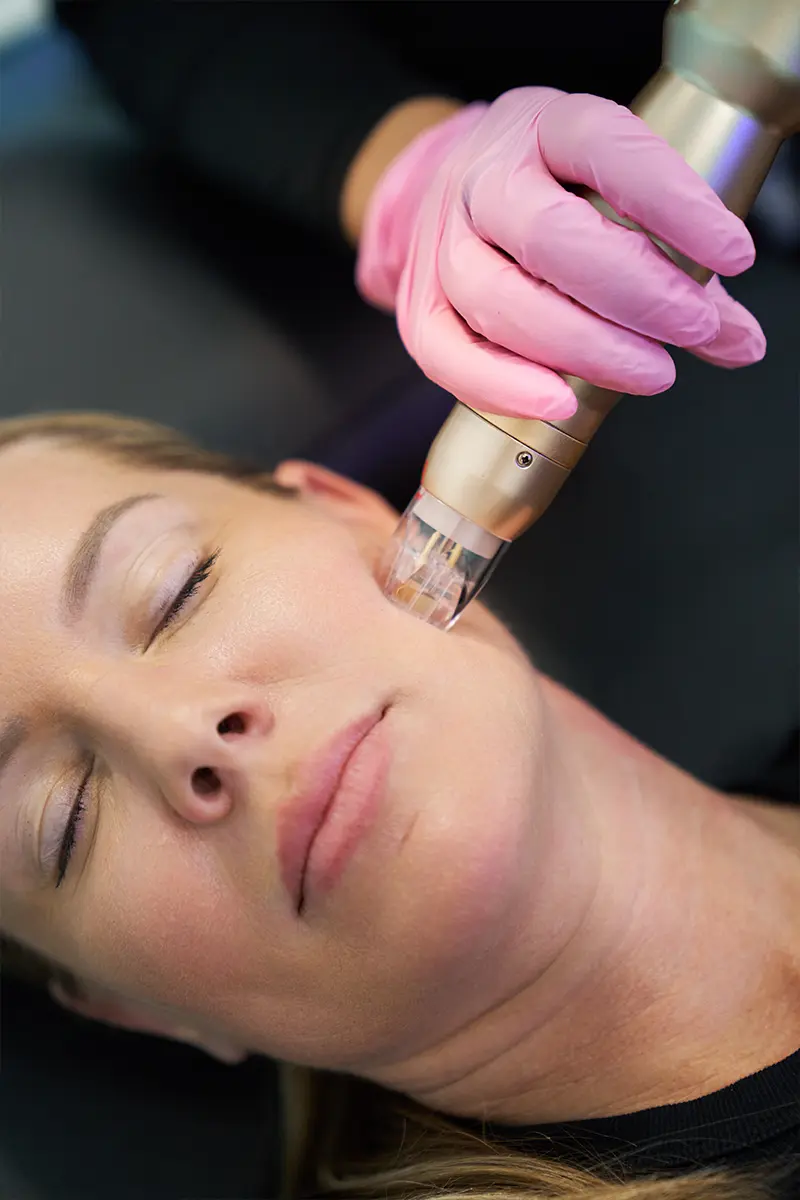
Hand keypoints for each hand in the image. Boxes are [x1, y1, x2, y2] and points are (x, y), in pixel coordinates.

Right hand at [356, 88, 765, 420]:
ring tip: (651, 372)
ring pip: (497, 300)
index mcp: (544, 127)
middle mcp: (483, 178)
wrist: (447, 189)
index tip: (732, 255)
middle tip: (694, 327)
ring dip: (581, 348)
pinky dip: (504, 387)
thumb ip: (683, 265)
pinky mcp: (416, 306)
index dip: (675, 205)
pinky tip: (560, 403)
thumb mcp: (618, 191)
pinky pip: (447, 356)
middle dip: (634, 292)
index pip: (609, 151)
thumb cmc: (549, 192)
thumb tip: (741, 342)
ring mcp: (440, 243)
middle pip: (547, 237)